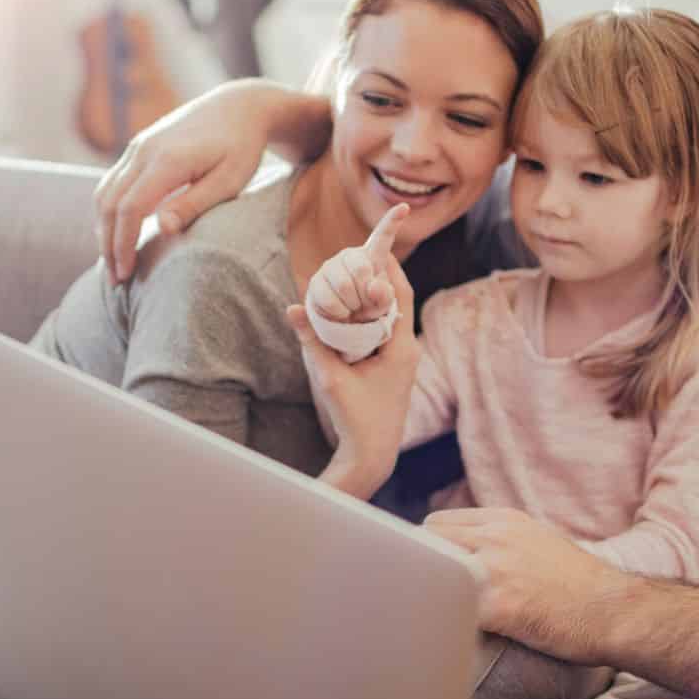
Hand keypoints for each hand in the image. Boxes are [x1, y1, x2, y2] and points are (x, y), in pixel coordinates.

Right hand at [95, 81, 319, 281]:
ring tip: (114, 261)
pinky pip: (112, 182)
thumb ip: (195, 204)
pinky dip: (109, 211)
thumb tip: (162, 228)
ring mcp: (138, 146)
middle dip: (109, 244)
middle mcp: (144, 150)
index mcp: (167, 160)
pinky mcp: (138, 147)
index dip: (124, 244)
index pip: (130, 208)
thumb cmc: (241, 148)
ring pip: (104, 192)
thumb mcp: (229, 181)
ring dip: (104, 229)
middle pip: (109, 203)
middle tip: (116, 280)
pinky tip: (118, 233)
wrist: (238, 106)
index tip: (126, 274)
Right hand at [284, 248, 419, 496]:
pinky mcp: (394, 367)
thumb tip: (292, 308)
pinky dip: (372, 316)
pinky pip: (386, 332)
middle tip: (365, 251)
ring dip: (377, 296)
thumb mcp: (328, 377)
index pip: (400, 294)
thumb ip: (312, 341)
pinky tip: (356, 307)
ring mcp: (402, 359)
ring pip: (392, 316)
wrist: (371, 455)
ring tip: (361, 272)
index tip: (377, 243)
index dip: (388, 267)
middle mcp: (406, 350)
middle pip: (398, 301)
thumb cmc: (354, 419)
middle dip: (381, 276)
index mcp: (400, 348)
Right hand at [307, 204, 406, 324]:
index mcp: (373, 257)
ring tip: (352, 309)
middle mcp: (350, 256)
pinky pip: (329, 300)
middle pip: (362, 270)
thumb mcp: (384, 308)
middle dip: (365, 295)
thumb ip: (386, 297)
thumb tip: (373, 285)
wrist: (343, 327)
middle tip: (364, 305)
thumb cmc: (369, 312)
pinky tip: (339, 313)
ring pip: (344, 286)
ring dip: (352, 306)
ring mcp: (330, 267)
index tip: (404, 207)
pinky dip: (338, 313)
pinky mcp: (316, 281)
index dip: (392, 221)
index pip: (383, 237)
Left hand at [423, 508, 632, 662]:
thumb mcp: (540, 541)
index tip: (421, 571)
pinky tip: (443, 635)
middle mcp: (496, 537)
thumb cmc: (581, 586)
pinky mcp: (500, 605)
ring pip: (431, 570)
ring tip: (421, 615)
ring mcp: (497, 568)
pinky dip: (442, 621)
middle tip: (415, 595)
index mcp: (504, 521)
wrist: (614, 610)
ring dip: (423, 592)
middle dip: (416, 568)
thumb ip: (502, 541)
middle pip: (426, 541)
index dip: (424, 549)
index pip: (438, 523)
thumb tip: (469, 552)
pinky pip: (451, 609)